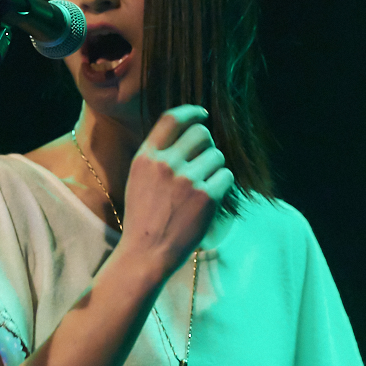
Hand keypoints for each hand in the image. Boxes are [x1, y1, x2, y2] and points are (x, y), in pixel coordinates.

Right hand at [116, 104, 233, 278]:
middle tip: (205, 161)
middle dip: (208, 144)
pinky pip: (227, 176)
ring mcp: (187, 180)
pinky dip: (223, 186)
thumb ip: (157, 156)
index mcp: (145, 157)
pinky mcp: (207, 197)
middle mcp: (166, 164)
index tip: (202, 114)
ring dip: (215, 168)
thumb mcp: (138, 180)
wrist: (146, 253)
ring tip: (203, 188)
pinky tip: (211, 198)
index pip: (172, 119)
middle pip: (201, 133)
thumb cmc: (143, 218)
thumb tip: (187, 132)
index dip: (191, 112)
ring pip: (217, 156)